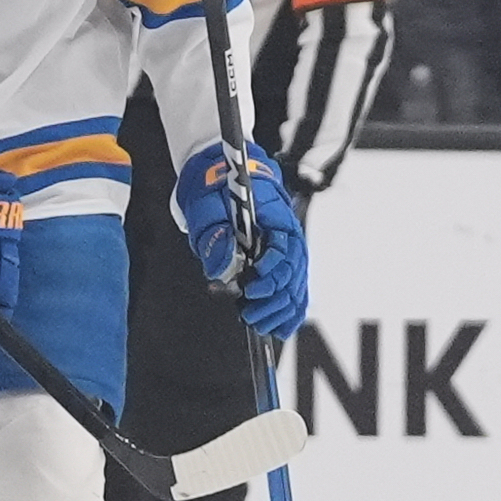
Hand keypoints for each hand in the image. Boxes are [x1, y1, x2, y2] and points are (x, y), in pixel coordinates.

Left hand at [175, 140, 308, 339]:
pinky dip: (287, 308)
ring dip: (280, 308)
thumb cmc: (212, 187)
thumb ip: (214, 237)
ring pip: (296, 284)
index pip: (283, 252)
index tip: (249, 289)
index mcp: (274, 216)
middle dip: (273, 299)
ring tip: (258, 324)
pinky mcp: (278, 258)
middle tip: (249, 315)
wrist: (217, 172)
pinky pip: (292, 287)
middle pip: (293, 273)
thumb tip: (220, 270)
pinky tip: (279, 328)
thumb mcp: (205, 208)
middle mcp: (286, 233)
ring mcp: (285, 246)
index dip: (269, 275)